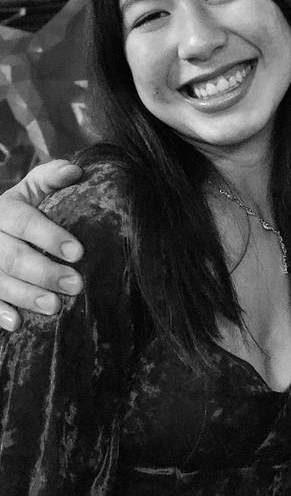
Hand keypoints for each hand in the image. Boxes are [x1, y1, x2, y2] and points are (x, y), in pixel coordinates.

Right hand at [0, 160, 83, 329]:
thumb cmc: (21, 214)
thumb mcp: (31, 192)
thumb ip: (50, 178)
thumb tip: (76, 172)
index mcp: (3, 211)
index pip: (24, 222)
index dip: (50, 237)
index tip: (79, 252)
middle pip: (12, 257)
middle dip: (44, 272)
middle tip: (76, 285)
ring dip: (26, 296)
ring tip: (55, 307)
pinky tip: (17, 323)